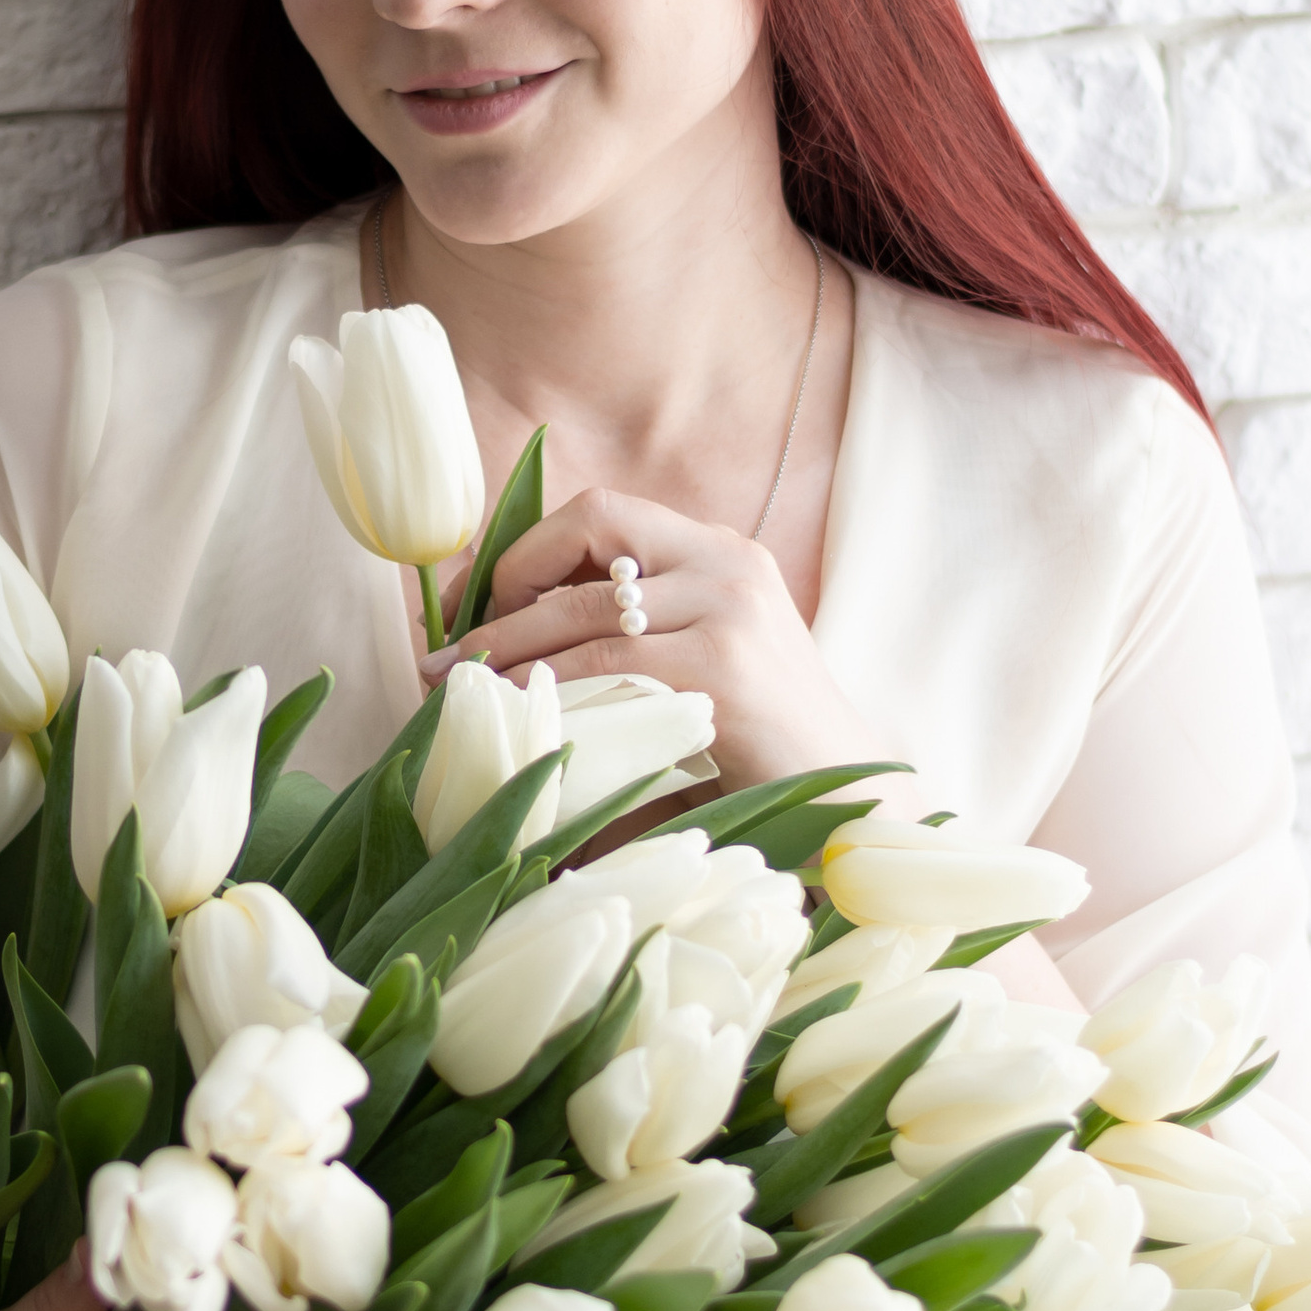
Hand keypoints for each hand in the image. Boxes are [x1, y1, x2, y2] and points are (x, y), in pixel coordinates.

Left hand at [433, 488, 902, 796]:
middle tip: (455, 644)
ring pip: (583, 604)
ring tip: (458, 682)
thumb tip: (512, 653)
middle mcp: (726, 562)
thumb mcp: (702, 664)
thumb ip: (633, 639)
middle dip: (504, 581)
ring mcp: (728, 608)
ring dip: (505, 642)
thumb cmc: (765, 745)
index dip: (526, 547)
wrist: (854, 800)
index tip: (475, 599)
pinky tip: (512, 706)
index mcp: (720, 551)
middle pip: (589, 527)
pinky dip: (542, 682)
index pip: (602, 511)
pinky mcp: (722, 667)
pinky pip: (601, 664)